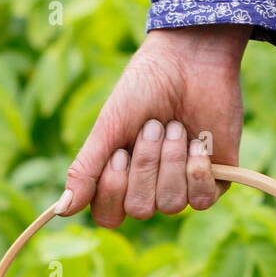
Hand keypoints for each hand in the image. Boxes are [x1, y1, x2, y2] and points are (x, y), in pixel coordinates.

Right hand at [59, 25, 248, 226]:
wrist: (190, 60)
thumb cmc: (144, 89)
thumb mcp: (109, 127)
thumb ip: (85, 169)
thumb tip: (62, 210)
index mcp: (119, 180)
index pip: (109, 216)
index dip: (114, 188)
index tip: (119, 152)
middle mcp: (149, 190)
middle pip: (141, 209)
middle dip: (146, 164)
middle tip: (154, 126)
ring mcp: (181, 187)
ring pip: (171, 204)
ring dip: (171, 161)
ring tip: (176, 126)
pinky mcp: (213, 181)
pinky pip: (202, 201)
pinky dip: (198, 171)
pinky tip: (198, 143)